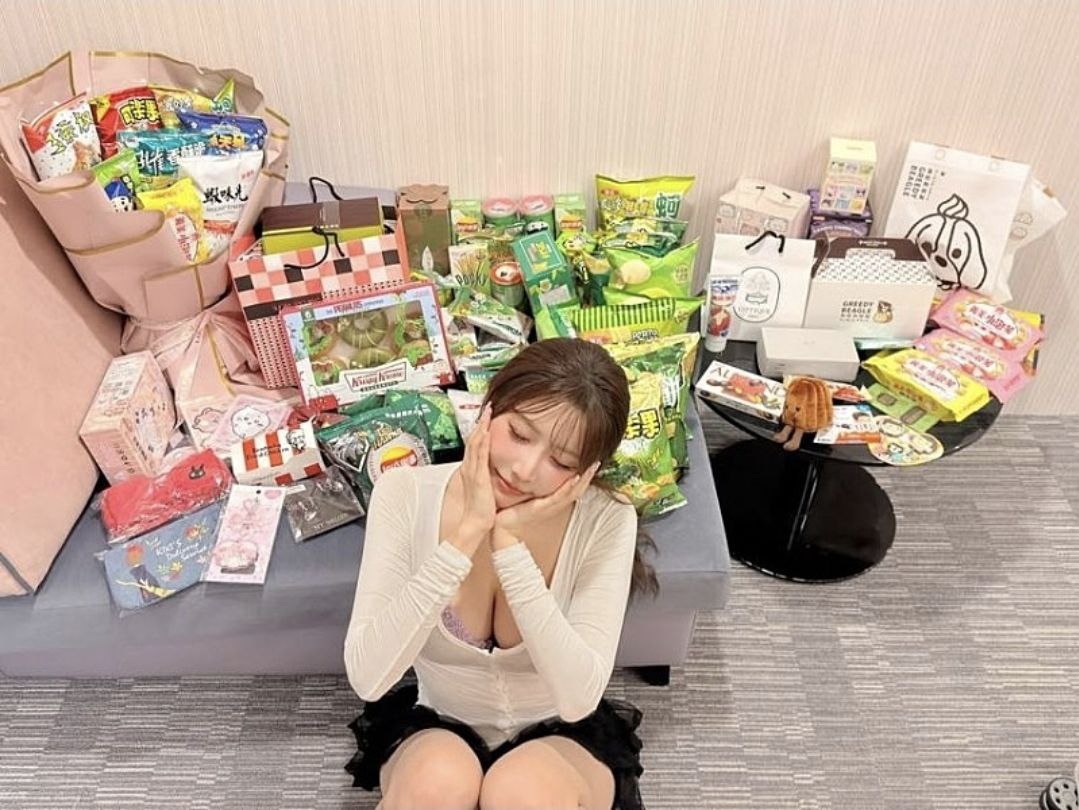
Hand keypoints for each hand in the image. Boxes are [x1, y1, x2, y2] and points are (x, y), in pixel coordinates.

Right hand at [451, 405, 496, 554]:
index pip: (475, 445)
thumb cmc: (481, 508)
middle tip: (487, 409)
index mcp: (472, 470)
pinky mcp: (478, 476)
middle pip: (474, 440)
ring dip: (481, 427)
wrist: (476, 522)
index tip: (486, 419)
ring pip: (476, 444)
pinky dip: (482, 442)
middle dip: (480, 423)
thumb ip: (487, 478)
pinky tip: (486, 432)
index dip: (480, 430)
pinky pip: (479, 455)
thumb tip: (494, 471)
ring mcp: (473, 471)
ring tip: (487, 414)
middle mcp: (470, 468)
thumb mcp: (484, 488)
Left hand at [493, 461, 600, 541]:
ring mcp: (549, 507)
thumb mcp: (524, 494)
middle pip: (577, 490)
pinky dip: (568, 487)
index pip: (571, 487)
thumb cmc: (511, 510)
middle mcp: (553, 504)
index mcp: (551, 501)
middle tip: (597, 463)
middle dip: (588, 476)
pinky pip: (559, 496)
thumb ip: (529, 483)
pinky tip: (575, 478)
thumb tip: (526, 467)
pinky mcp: (542, 508)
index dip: (582, 477)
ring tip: (591, 468)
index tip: (589, 464)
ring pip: (572, 492)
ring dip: (583, 480)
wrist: (502, 526)